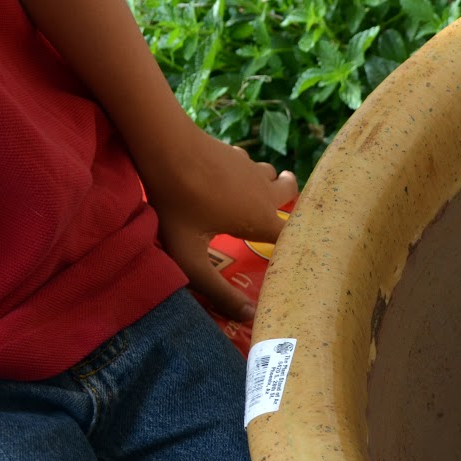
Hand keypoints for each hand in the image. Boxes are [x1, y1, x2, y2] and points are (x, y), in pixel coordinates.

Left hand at [141, 126, 298, 322]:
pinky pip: (249, 165)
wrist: (164, 143)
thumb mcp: (189, 256)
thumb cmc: (177, 201)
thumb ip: (216, 290)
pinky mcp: (235, 153)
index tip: (292, 254)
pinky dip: (244, 173)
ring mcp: (252, 169)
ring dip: (266, 187)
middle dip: (288, 204)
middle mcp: (265, 193)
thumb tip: (249, 317)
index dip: (296, 247)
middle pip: (293, 195)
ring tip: (246, 200)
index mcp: (261, 220)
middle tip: (273, 216)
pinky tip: (221, 181)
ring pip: (272, 177)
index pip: (295, 238)